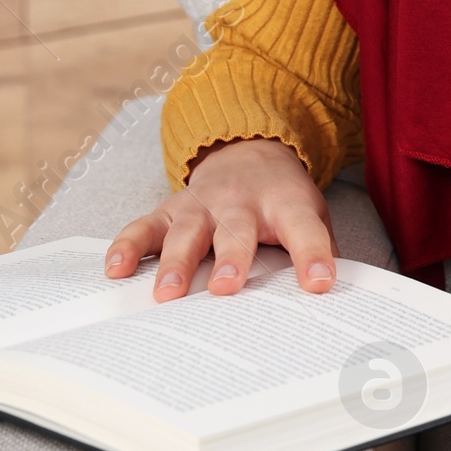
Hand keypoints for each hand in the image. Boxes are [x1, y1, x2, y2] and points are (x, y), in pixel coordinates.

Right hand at [104, 137, 337, 302]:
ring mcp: (203, 204)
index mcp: (285, 204)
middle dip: (232, 258)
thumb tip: (334, 300)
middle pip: (237, 230)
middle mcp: (241, 202)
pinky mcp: (171, 209)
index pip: (304, 230)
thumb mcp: (312, 215)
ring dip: (177, 261)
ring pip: (188, 231)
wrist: (250, 151)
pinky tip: (116, 269)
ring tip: (168, 293)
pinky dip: (129, 246)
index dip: (313, 256)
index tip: (320, 284)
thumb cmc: (282, 199)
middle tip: (226, 287)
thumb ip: (320, 251)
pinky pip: (146, 227)